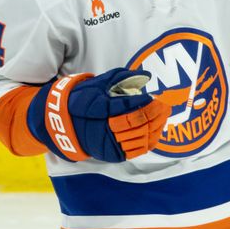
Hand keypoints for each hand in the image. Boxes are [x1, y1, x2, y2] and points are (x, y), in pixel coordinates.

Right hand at [29, 69, 168, 161]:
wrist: (64, 124)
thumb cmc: (84, 99)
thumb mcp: (98, 83)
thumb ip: (122, 77)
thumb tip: (145, 75)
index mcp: (99, 108)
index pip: (127, 107)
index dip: (144, 103)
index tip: (155, 98)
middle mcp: (103, 128)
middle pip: (136, 122)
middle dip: (154, 114)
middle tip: (165, 106)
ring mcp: (108, 143)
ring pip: (139, 136)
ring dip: (155, 126)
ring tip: (163, 116)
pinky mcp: (112, 154)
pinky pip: (136, 149)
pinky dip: (149, 140)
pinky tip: (156, 130)